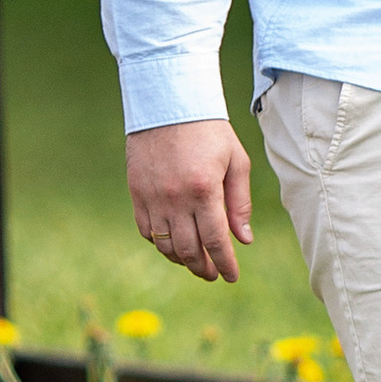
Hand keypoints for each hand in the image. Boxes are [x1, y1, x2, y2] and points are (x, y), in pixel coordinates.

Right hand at [126, 119, 253, 284]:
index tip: (231, 277)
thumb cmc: (209, 131)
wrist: (168, 104)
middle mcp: (176, 198)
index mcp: (205, 190)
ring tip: (196, 262)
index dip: (225, 264)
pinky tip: (173, 244)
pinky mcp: (136, 193)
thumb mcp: (236, 161)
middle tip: (213, 274)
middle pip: (189, 249)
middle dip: (203, 268)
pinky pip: (146, 230)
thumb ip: (240, 203)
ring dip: (182, 260)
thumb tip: (244, 240)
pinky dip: (160, 243)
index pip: (216, 240)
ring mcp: (152, 197)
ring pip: (165, 245)